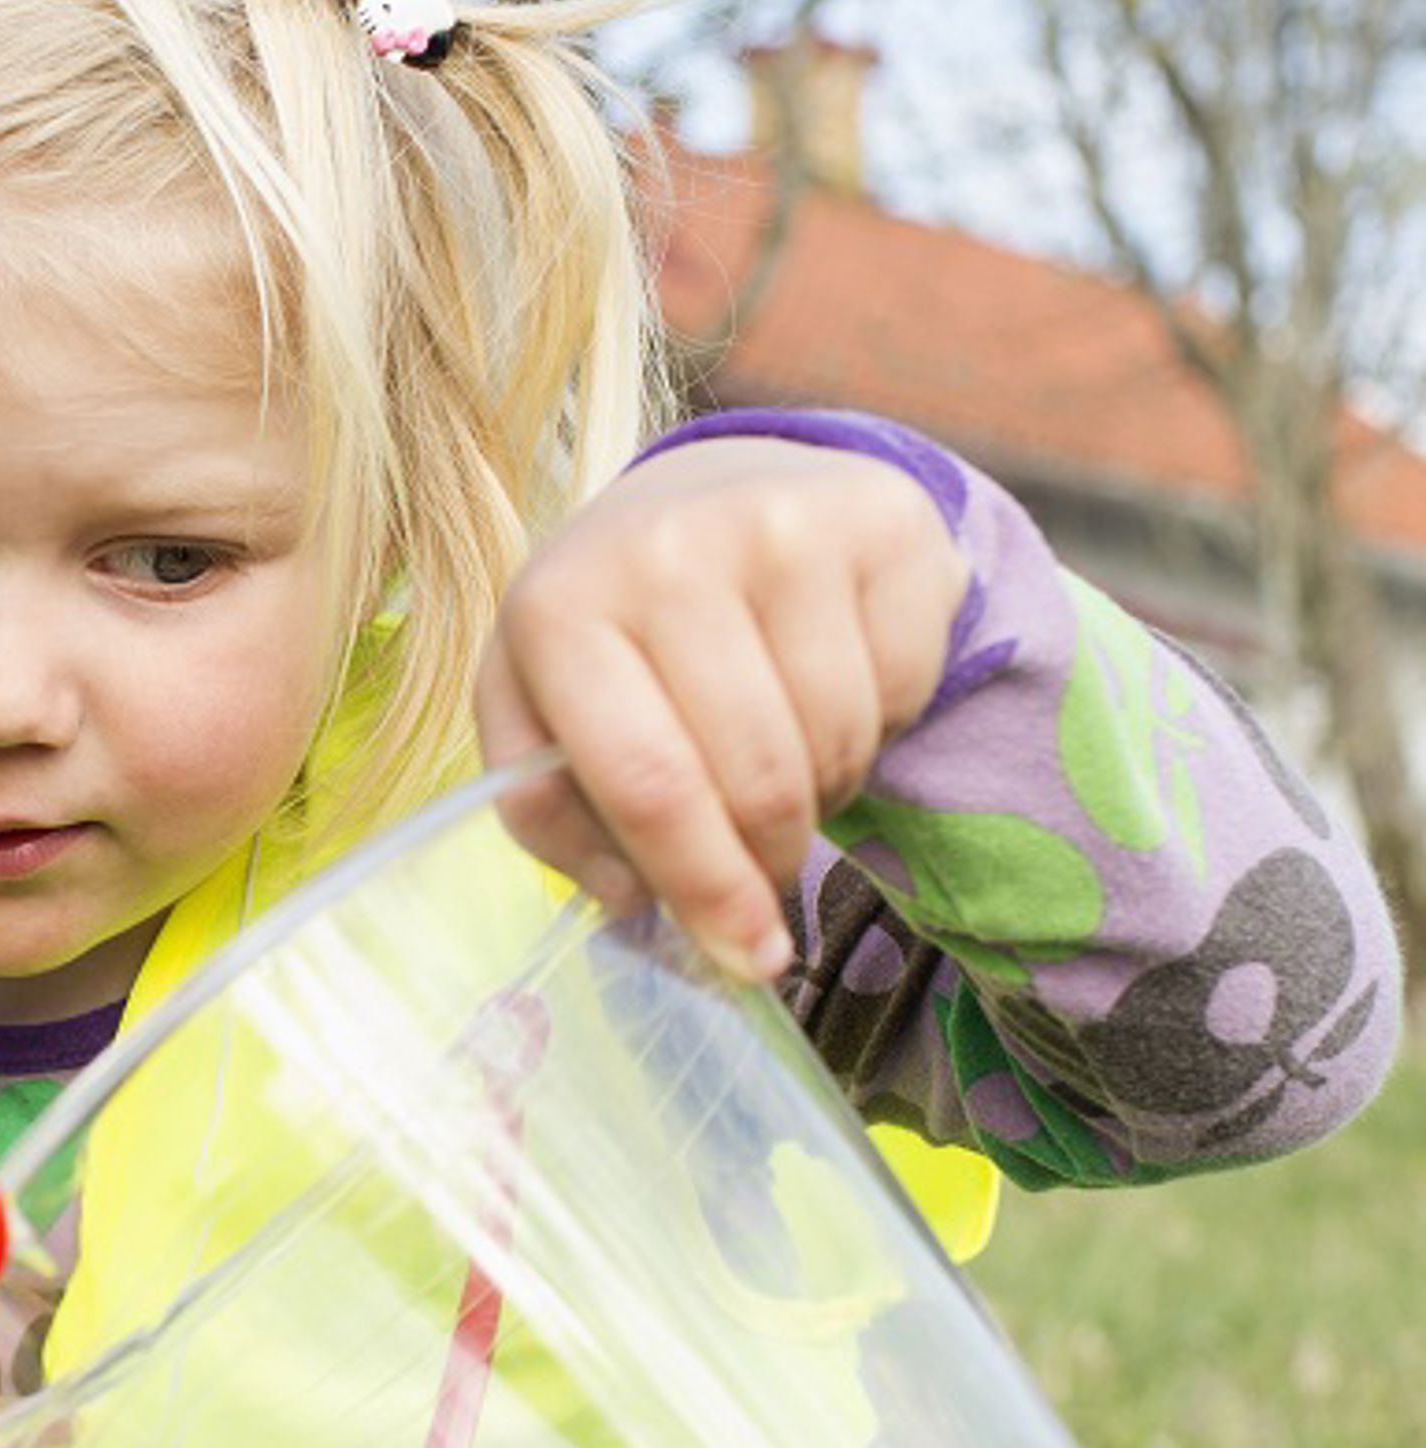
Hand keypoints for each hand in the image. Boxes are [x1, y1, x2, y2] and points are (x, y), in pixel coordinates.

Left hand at [476, 436, 964, 979]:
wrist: (715, 491)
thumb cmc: (617, 628)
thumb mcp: (541, 707)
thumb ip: (556, 814)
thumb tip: (637, 901)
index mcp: (558, 607)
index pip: (647, 784)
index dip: (705, 890)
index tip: (745, 957)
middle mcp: (667, 548)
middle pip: (756, 781)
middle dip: (770, 858)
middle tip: (764, 866)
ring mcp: (781, 523)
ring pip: (837, 743)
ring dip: (825, 791)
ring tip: (781, 753)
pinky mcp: (879, 519)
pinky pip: (905, 688)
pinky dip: (879, 722)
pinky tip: (830, 681)